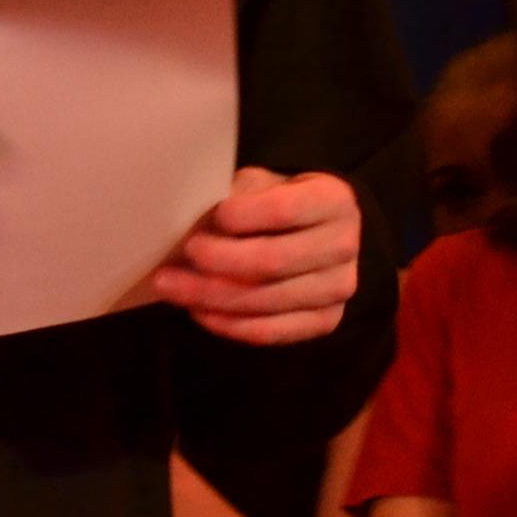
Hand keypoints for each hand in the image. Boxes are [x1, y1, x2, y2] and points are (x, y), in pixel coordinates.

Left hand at [151, 170, 359, 344]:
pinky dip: (228, 324)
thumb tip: (191, 224)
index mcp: (334, 200)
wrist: (315, 235)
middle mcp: (345, 246)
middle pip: (273, 261)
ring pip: (267, 301)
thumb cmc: (279, 203)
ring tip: (172, 287)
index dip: (242, 217)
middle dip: (218, 261)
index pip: (284, 210)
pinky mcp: (325, 321)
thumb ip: (235, 197)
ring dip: (211, 296)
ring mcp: (339, 289)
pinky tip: (198, 311)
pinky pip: (271, 332)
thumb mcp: (262, 184)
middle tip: (181, 256)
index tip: (211, 218)